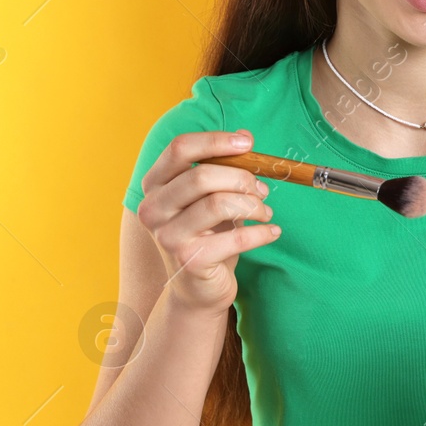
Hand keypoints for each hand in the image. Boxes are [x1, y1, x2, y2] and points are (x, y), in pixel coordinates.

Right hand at [135, 129, 279, 316]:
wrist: (198, 288)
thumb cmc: (207, 235)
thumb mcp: (210, 197)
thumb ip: (223, 168)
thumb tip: (245, 138)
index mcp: (155, 185)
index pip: (180, 148)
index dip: (216, 141)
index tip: (247, 143)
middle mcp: (153, 209)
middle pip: (201, 175)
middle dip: (242, 178)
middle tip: (262, 189)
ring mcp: (168, 236)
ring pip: (219, 204)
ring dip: (253, 205)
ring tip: (265, 212)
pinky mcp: (189, 261)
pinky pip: (236, 237)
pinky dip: (262, 232)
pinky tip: (272, 231)